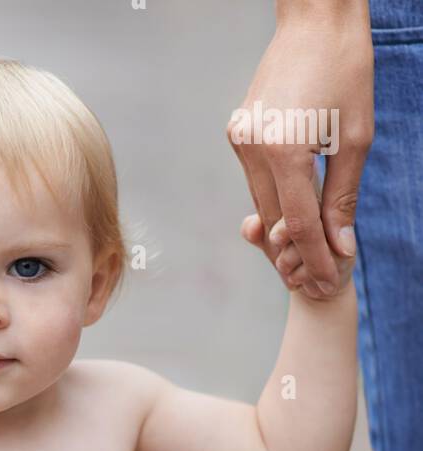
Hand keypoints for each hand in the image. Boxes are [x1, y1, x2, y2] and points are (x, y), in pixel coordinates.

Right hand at [227, 4, 372, 298]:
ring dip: (286, 225)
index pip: (300, 224)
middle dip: (300, 251)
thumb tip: (340, 246)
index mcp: (285, 150)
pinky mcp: (238, 131)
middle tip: (322, 278)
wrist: (315, 19)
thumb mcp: (356, 137)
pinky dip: (276, 196)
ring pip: (263, 202)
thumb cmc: (346, 70)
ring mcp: (240, 139)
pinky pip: (256, 179)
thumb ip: (343, 196)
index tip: (331, 281)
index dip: (317, 258)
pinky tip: (294, 206)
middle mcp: (253, 148)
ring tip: (312, 250)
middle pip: (276, 219)